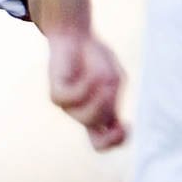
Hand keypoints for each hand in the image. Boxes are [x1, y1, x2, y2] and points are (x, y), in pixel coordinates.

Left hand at [47, 30, 125, 150]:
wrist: (75, 37)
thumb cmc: (97, 59)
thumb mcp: (114, 81)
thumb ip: (112, 99)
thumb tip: (107, 117)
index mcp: (100, 115)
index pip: (102, 144)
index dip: (115, 142)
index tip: (125, 125)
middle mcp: (82, 115)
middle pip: (98, 131)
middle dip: (109, 109)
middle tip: (110, 88)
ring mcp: (68, 107)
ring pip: (87, 118)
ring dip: (99, 100)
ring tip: (102, 79)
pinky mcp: (56, 95)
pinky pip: (71, 99)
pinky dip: (85, 86)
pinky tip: (88, 74)